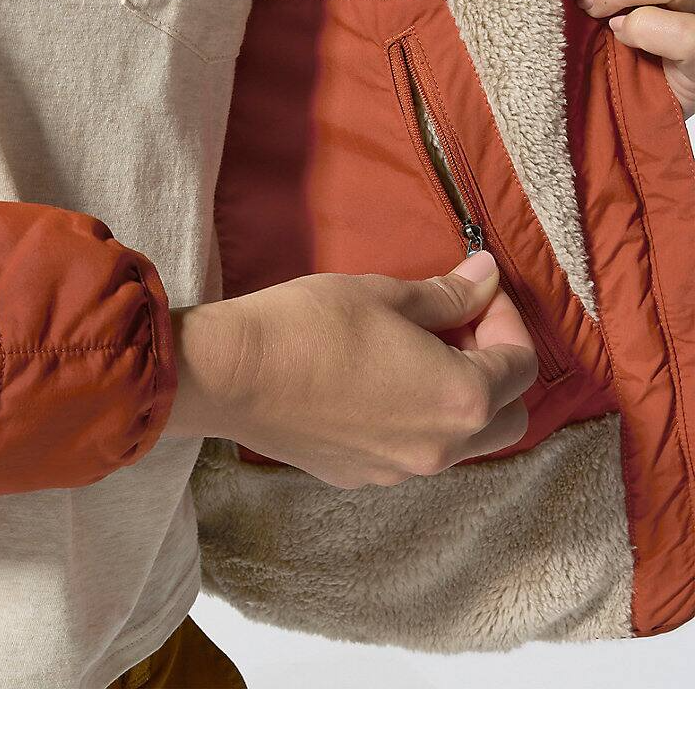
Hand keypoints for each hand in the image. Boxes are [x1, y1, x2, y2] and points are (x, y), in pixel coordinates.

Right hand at [167, 253, 538, 487]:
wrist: (232, 375)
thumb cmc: (311, 325)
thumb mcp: (388, 295)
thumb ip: (450, 295)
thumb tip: (488, 278)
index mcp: (462, 398)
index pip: (521, 365)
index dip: (508, 320)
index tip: (477, 291)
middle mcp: (442, 447)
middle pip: (508, 418)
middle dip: (497, 372)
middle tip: (459, 328)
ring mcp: (402, 470)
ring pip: (463, 442)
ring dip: (459, 400)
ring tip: (419, 355)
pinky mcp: (363, 476)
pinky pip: (414, 452)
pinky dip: (417, 421)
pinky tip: (380, 384)